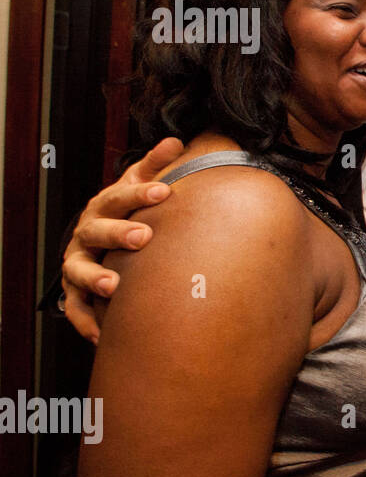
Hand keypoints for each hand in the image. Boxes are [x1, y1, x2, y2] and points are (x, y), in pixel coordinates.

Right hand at [62, 138, 184, 342]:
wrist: (101, 236)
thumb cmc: (127, 211)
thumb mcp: (139, 185)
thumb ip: (155, 165)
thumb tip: (177, 141)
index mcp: (105, 206)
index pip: (120, 196)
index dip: (141, 193)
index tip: (165, 191)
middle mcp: (87, 234)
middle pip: (97, 231)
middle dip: (118, 233)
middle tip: (142, 236)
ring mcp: (79, 262)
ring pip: (78, 271)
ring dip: (94, 278)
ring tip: (112, 285)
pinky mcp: (76, 291)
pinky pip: (76, 308)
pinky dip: (86, 321)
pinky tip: (103, 334)